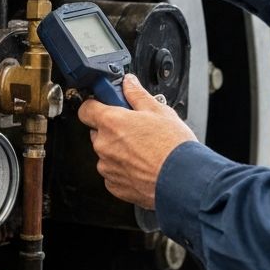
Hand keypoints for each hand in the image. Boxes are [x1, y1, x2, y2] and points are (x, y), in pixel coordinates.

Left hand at [77, 75, 195, 208]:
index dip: (97, 104)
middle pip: (98, 131)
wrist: (183, 179)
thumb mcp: (159, 111)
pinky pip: (113, 172)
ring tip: (143, 149)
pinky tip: (142, 164)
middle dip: (113, 128)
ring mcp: (107, 167)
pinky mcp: (114, 185)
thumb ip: (137, 94)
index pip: (86, 108)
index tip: (107, 104)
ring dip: (119, 149)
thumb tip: (129, 83)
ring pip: (106, 153)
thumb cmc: (173, 147)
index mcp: (112, 122)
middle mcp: (104, 145)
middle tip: (135, 127)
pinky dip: (123, 168)